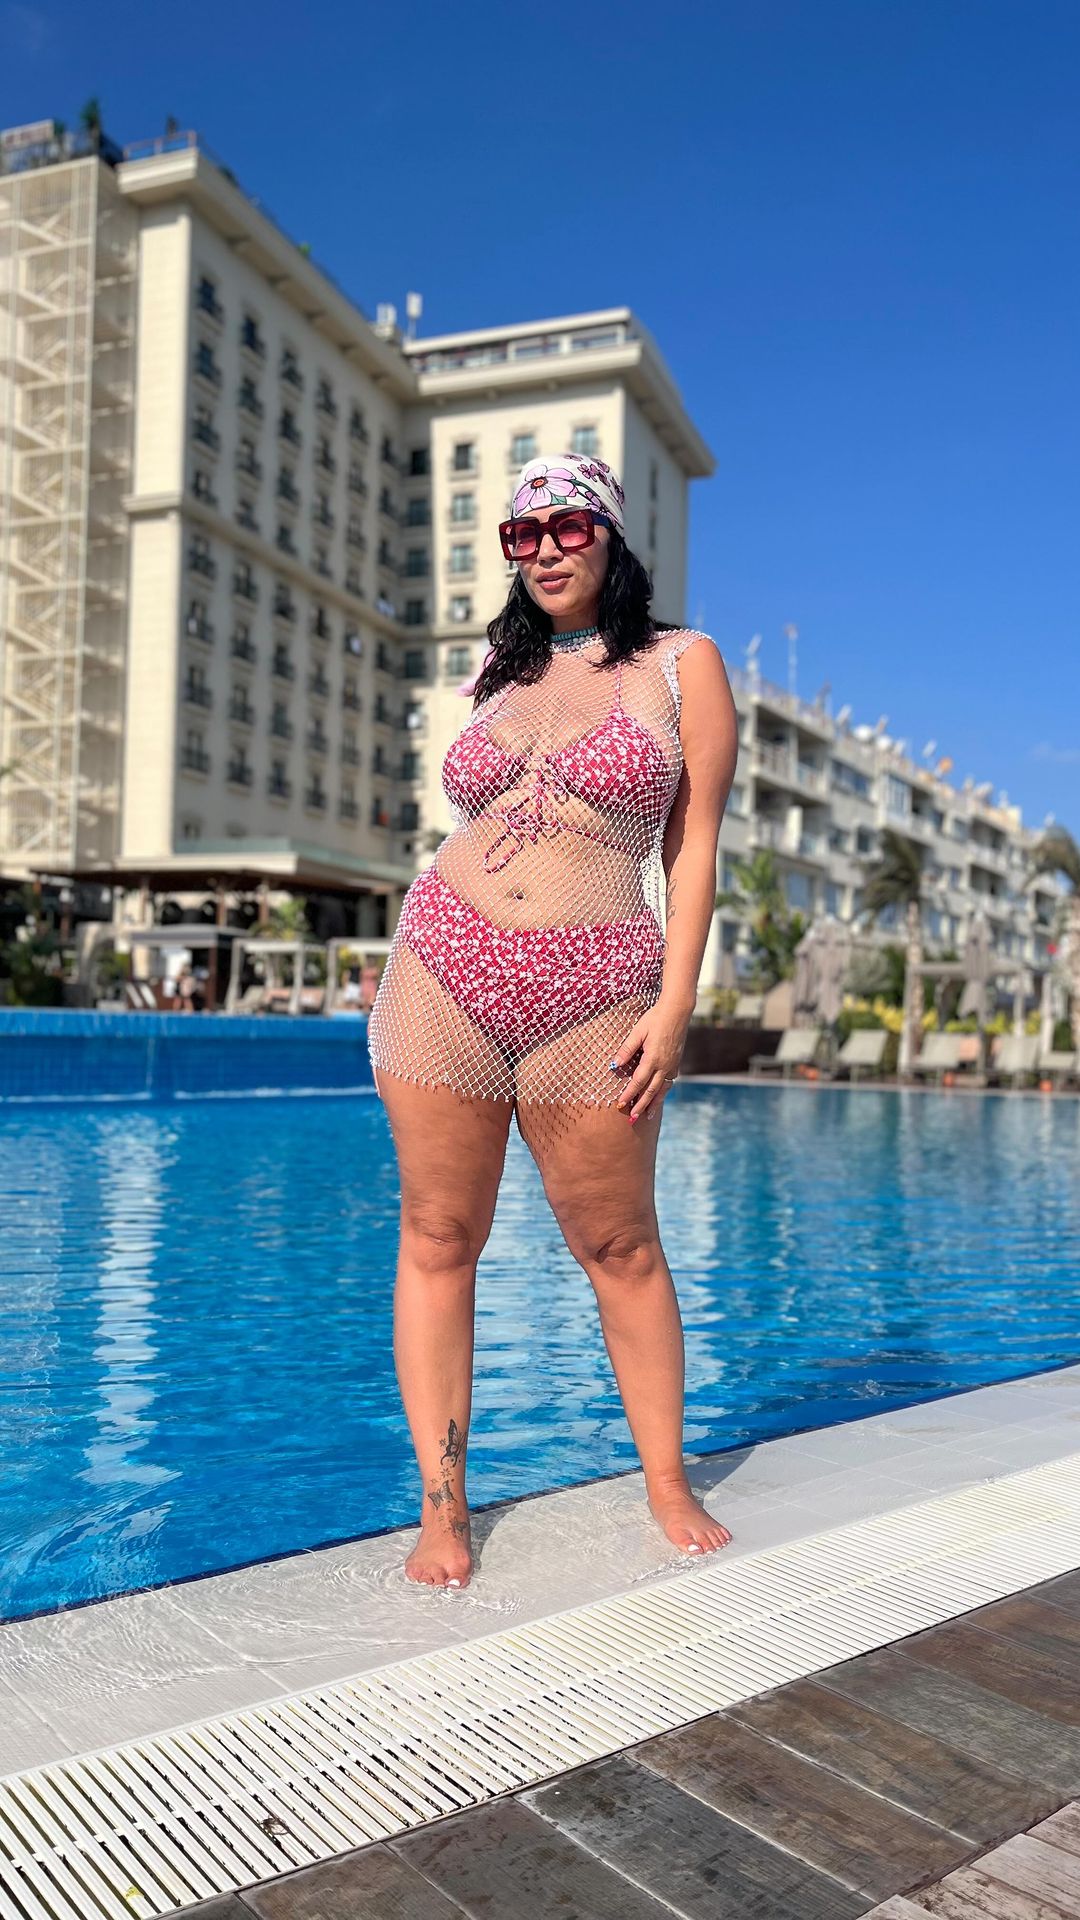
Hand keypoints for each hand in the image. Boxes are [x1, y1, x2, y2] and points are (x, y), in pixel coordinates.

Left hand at [610, 999, 691, 1122]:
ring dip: (654, 1104)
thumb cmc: (655, 1018)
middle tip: (633, 1118)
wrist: (677, 1011)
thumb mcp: (637, 1031)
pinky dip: (663, 1092)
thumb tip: (614, 1065)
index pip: (638, 1082)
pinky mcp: (676, 1062)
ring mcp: (672, 1065)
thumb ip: (626, 1049)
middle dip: (641, 1105)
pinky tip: (659, 1096)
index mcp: (653, 1058)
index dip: (629, 1094)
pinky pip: (669, 1082)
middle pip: (651, 1091)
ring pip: (662, 1089)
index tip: (620, 1104)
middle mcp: (664, 1065)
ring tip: (647, 1116)